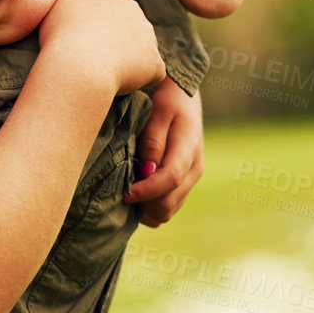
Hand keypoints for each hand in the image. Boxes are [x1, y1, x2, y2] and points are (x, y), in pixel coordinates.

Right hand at [37, 0, 164, 95]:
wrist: (79, 67)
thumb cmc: (62, 35)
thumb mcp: (62, 3)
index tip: (114, 2)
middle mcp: (132, 9)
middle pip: (132, 19)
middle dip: (120, 33)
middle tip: (95, 51)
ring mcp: (147, 36)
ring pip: (142, 45)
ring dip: (129, 56)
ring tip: (103, 70)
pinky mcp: (154, 62)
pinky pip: (151, 70)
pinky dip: (140, 77)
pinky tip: (120, 82)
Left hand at [124, 77, 203, 225]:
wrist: (184, 100)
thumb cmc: (167, 102)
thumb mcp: (158, 113)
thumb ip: (153, 142)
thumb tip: (147, 172)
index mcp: (188, 150)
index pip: (170, 179)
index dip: (146, 191)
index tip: (124, 194)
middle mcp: (194, 170)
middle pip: (168, 204)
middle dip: (142, 203)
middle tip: (120, 192)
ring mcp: (190, 180)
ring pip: (167, 212)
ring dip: (145, 209)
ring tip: (126, 192)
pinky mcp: (184, 186)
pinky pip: (167, 209)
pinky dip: (149, 209)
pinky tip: (135, 194)